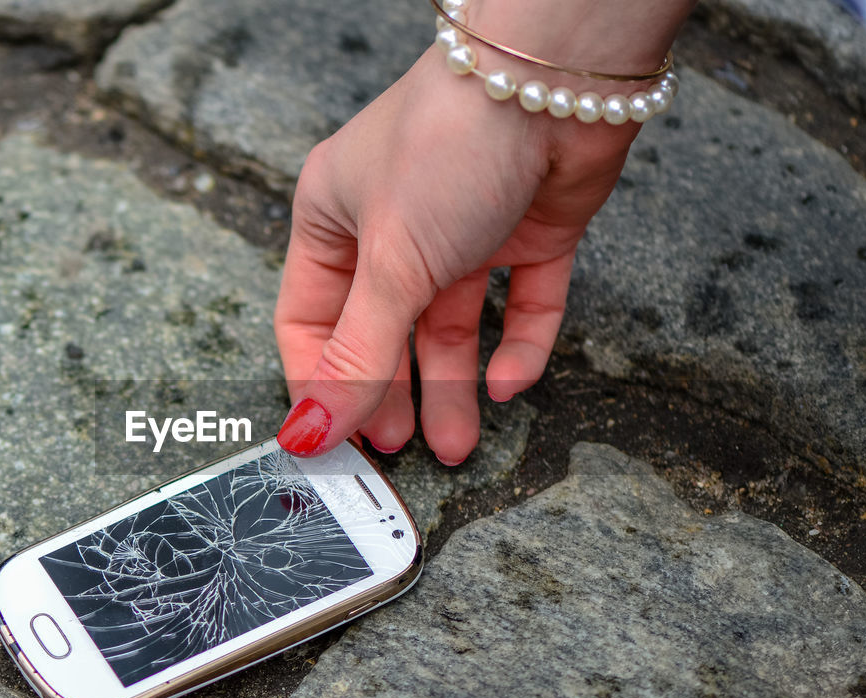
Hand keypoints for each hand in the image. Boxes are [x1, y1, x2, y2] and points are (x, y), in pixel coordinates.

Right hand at [273, 45, 644, 462]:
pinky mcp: (527, 233)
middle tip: (399, 451)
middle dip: (390, 393)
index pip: (309, 319)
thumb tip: (309, 434)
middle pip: (382, 332)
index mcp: (335, 218)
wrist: (556, 79)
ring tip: (456, 445)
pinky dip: (517, 346)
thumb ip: (356, 357)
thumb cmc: (447, 145)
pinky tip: (508, 382)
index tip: (331, 440)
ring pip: (451, 327)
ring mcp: (463, 231)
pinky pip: (519, 305)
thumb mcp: (390, 264)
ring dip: (452, 387)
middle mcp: (394, 227)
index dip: (318, 381)